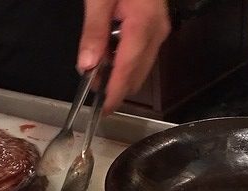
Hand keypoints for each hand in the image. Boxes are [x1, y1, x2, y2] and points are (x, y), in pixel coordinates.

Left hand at [79, 0, 170, 114]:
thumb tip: (88, 65)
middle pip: (137, 74)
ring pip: (141, 67)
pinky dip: (125, 62)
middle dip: (115, 85)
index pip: (127, 69)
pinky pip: (142, 55)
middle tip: (89, 79)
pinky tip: (109, 50)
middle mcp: (156, 32)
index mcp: (143, 23)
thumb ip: (94, 30)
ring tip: (96, 62)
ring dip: (119, 74)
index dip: (115, 93)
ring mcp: (159, 31)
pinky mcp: (157, 28)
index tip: (104, 110)